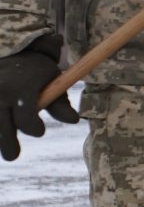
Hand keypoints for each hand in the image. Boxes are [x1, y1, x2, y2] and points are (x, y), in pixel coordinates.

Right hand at [0, 42, 78, 159]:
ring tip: (5, 151)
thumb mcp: (53, 81)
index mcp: (22, 89)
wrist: (11, 51)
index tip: (39, 131)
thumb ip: (60, 103)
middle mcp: (2, 92)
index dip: (33, 128)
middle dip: (7, 144)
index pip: (26, 118)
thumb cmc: (35, 71)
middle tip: (13, 156)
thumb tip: (74, 120)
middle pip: (2, 126)